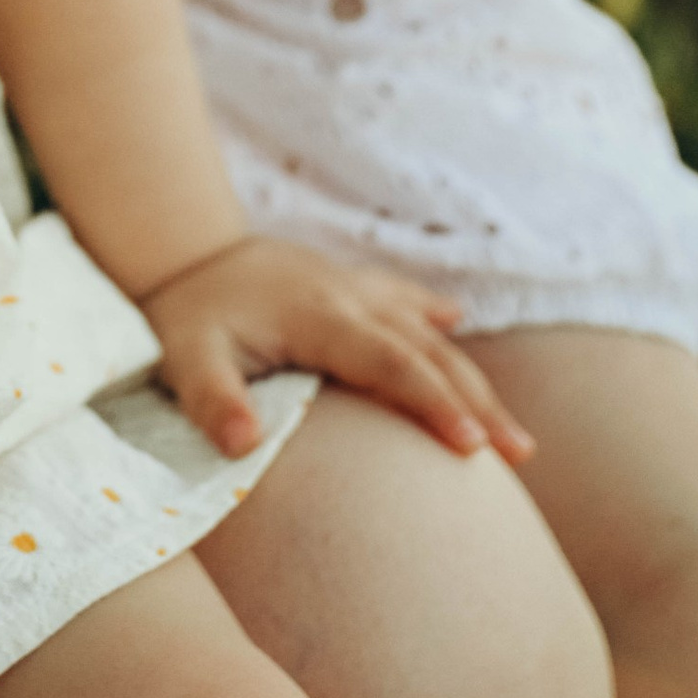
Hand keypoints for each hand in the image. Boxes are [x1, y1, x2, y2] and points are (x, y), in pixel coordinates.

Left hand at [141, 231, 537, 469]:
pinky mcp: (345, 282)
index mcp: (318, 316)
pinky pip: (400, 296)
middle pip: (428, 351)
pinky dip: (429, 310)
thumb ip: (212, 399)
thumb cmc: (183, 313)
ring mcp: (352, 286)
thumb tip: (243, 446)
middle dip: (476, 401)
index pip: (390, 363)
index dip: (433, 403)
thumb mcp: (184, 357)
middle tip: (517, 453)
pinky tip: (455, 320)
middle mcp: (349, 297)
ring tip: (511, 430)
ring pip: (428, 331)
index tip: (471, 447)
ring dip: (471, 377)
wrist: (179, 245)